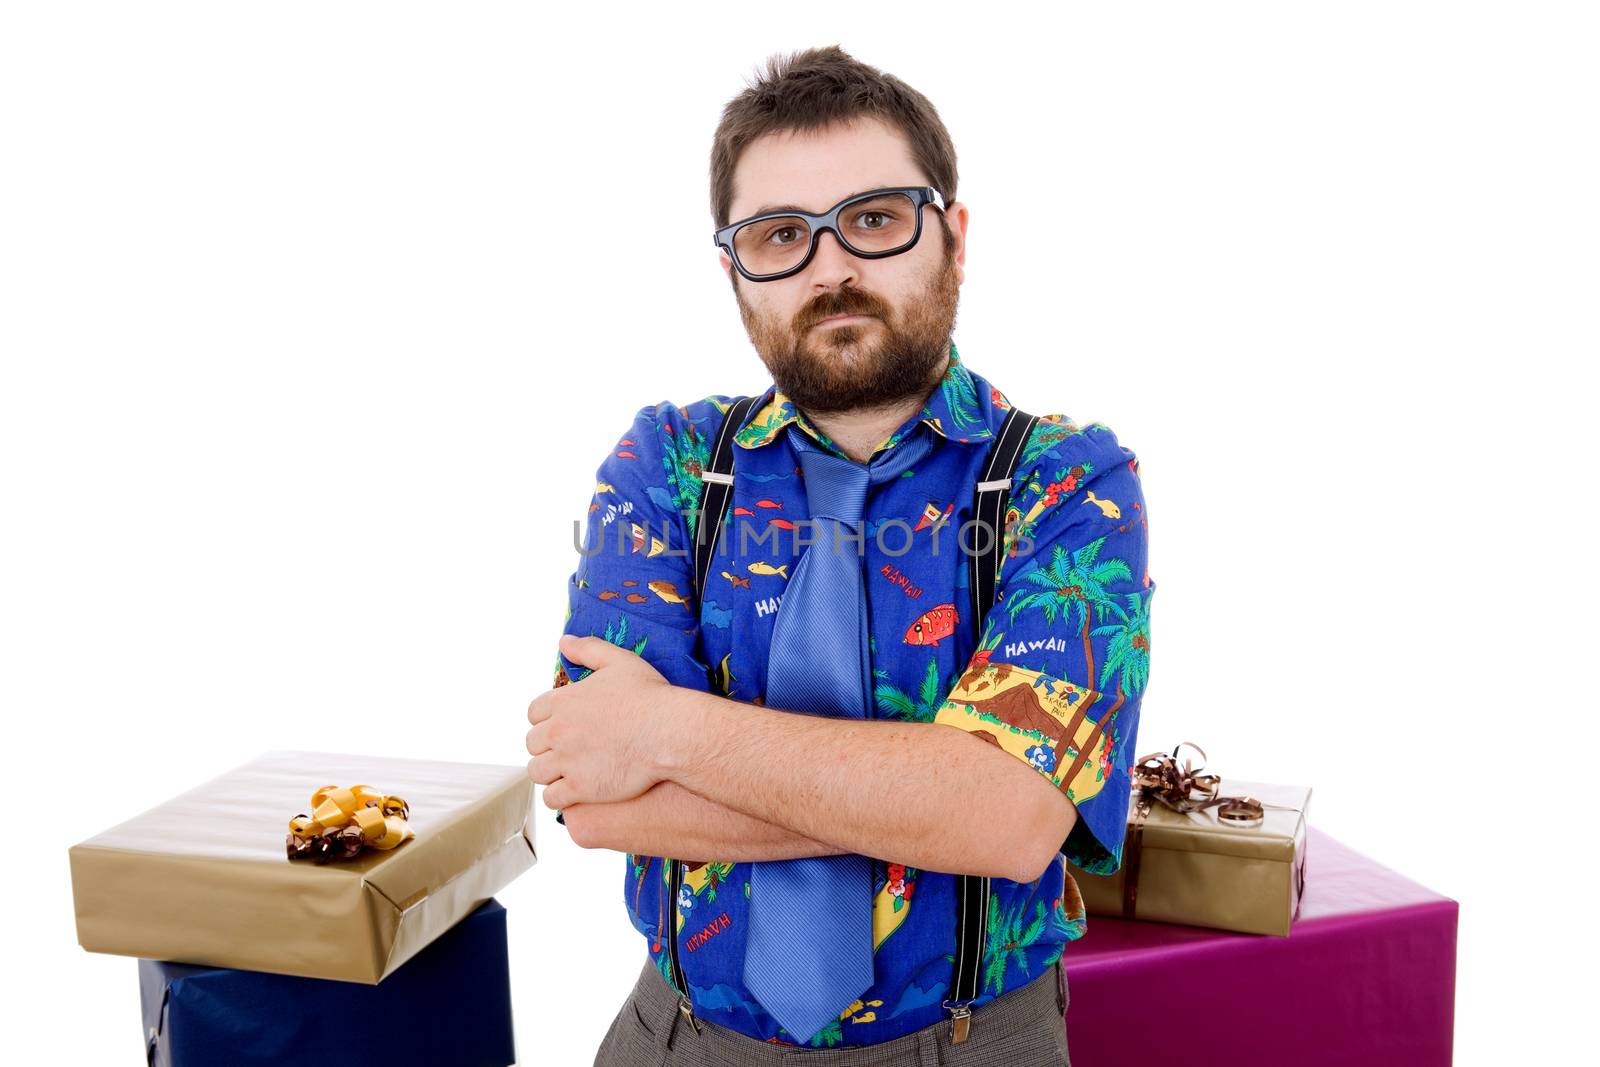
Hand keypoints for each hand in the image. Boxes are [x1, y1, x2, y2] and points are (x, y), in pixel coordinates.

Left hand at [527, 634, 677, 808]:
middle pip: (533, 743)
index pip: (534, 713)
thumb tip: (564, 642)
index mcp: (564, 701)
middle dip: (546, 747)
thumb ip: (588, 649)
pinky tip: (573, 792)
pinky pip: (553, 798)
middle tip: (566, 750)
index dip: (546, 719)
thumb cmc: (650, 697)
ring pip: (537, 772)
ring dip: (549, 772)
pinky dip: (559, 797)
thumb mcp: (620, 661)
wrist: (670, 732)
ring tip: (566, 773)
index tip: (562, 725)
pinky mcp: (581, 787)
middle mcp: (559, 730)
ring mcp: (568, 761)